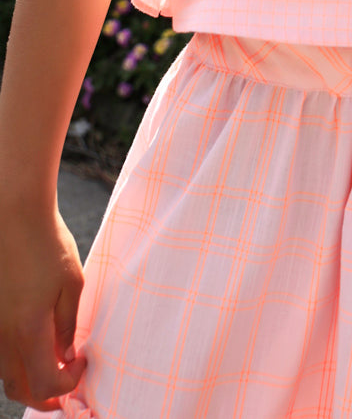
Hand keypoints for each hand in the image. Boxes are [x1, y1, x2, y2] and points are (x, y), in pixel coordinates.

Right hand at [0, 203, 86, 410]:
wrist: (15, 214)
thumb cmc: (48, 244)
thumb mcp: (72, 283)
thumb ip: (67, 325)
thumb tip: (67, 355)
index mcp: (28, 330)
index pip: (44, 384)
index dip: (67, 384)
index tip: (82, 363)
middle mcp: (3, 336)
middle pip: (18, 389)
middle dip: (43, 396)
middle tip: (65, 384)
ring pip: (4, 374)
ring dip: (27, 379)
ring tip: (52, 363)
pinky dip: (16, 360)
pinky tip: (34, 342)